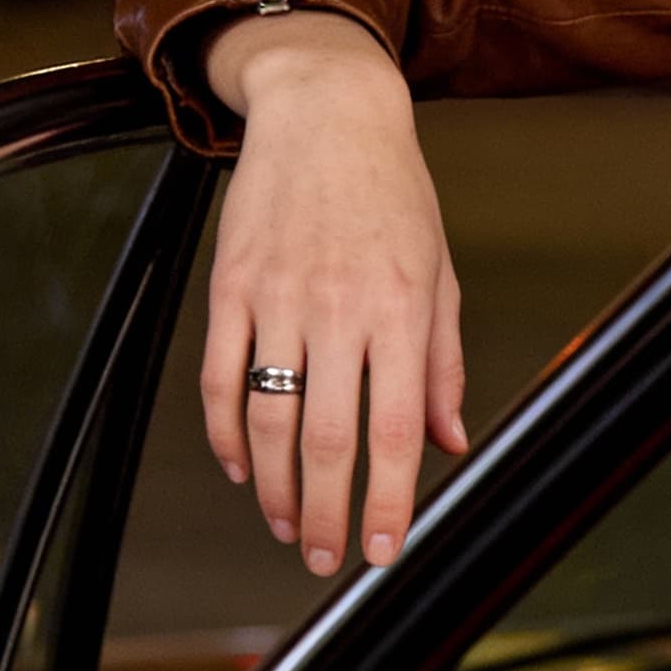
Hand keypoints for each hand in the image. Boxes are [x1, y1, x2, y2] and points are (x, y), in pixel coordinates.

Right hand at [197, 13, 469, 575]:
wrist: (326, 111)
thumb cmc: (394, 196)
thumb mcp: (438, 274)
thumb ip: (442, 364)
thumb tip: (449, 444)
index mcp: (402, 312)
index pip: (395, 431)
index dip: (388, 501)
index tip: (381, 551)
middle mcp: (341, 309)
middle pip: (325, 438)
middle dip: (323, 513)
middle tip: (321, 558)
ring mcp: (280, 297)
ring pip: (268, 418)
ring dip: (274, 486)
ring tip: (283, 524)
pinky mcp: (231, 285)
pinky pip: (221, 377)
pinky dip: (227, 432)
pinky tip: (242, 467)